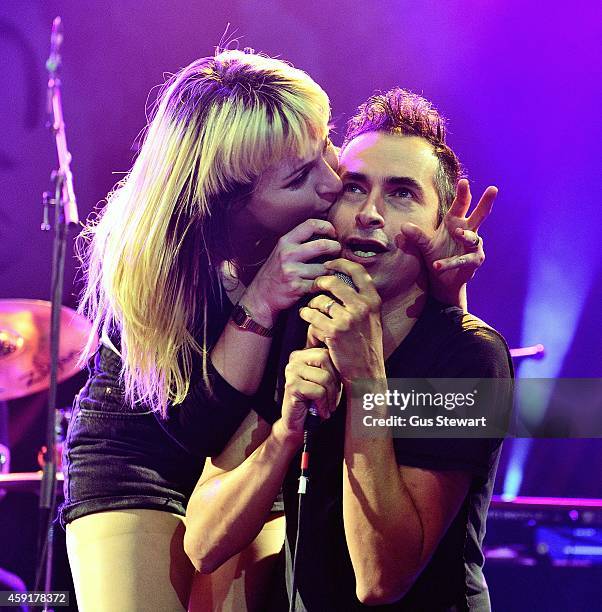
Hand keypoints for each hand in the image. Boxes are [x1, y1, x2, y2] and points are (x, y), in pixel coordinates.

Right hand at [242, 219, 340, 326]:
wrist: (261, 296)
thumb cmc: (275, 272)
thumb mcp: (281, 251)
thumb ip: (298, 242)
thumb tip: (325, 234)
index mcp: (285, 242)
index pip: (310, 225)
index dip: (327, 227)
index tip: (333, 234)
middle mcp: (288, 254)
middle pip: (323, 245)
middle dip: (335, 248)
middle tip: (338, 252)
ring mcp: (292, 271)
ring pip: (324, 267)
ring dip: (330, 270)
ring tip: (329, 270)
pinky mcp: (297, 287)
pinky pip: (319, 283)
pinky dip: (324, 283)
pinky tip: (322, 283)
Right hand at [281, 347, 340, 438]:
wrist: (298, 424)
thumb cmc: (315, 402)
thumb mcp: (327, 381)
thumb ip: (332, 368)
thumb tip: (349, 361)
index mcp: (303, 354)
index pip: (327, 352)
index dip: (336, 370)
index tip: (335, 385)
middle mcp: (295, 359)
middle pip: (326, 359)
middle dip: (334, 381)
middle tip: (332, 396)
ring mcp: (292, 371)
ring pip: (324, 377)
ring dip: (330, 396)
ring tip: (327, 405)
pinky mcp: (292, 386)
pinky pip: (318, 391)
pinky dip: (323, 405)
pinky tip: (321, 411)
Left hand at [300, 259, 384, 384]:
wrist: (366, 372)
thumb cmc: (366, 345)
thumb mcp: (372, 318)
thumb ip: (361, 299)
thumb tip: (343, 279)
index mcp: (373, 301)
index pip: (358, 271)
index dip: (340, 263)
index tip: (328, 264)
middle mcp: (362, 307)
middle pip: (333, 282)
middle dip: (319, 282)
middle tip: (313, 286)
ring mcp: (348, 319)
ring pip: (320, 300)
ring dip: (311, 304)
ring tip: (310, 310)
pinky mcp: (333, 331)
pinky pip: (312, 316)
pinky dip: (306, 315)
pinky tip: (306, 317)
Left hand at [398, 179, 496, 304]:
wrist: (443, 280)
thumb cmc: (437, 255)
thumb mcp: (425, 245)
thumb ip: (417, 235)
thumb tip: (403, 227)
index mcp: (456, 222)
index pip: (461, 205)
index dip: (463, 193)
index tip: (464, 181)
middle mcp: (468, 231)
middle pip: (479, 215)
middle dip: (486, 202)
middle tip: (493, 188)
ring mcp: (473, 246)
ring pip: (473, 238)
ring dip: (466, 235)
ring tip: (458, 233)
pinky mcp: (474, 262)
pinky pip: (462, 261)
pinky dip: (449, 263)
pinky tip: (437, 266)